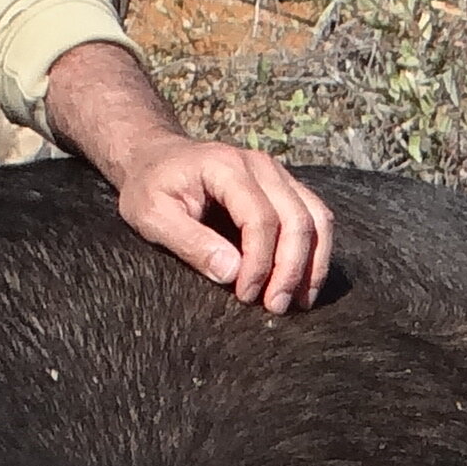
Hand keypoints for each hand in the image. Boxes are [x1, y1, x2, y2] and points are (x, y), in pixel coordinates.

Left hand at [38, 39, 333, 312]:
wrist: (156, 158)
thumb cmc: (149, 188)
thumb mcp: (152, 217)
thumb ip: (190, 243)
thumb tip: (231, 273)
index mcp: (226, 167)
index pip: (259, 218)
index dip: (258, 262)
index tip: (245, 295)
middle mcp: (261, 165)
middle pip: (296, 218)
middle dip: (290, 269)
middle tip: (276, 308)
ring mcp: (277, 173)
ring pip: (317, 217)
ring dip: (312, 263)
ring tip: (299, 302)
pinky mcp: (285, 187)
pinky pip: (316, 216)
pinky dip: (316, 251)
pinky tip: (304, 283)